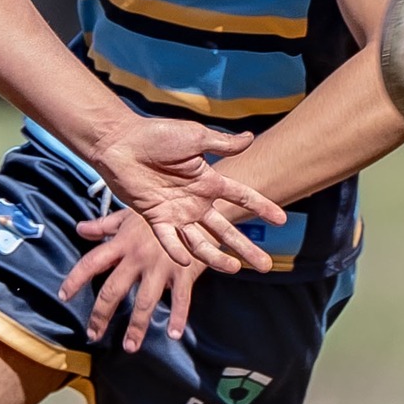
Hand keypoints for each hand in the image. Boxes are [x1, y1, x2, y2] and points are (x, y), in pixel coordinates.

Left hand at [59, 205, 271, 351]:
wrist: (197, 207)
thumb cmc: (160, 213)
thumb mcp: (129, 215)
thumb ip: (104, 226)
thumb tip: (79, 230)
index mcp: (122, 242)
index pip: (92, 262)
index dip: (75, 279)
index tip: (63, 296)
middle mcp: (138, 257)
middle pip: (113, 290)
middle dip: (101, 314)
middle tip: (93, 334)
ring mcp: (161, 266)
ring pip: (144, 302)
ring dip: (137, 327)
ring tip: (130, 347)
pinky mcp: (184, 272)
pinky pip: (180, 299)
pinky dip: (178, 318)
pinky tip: (173, 334)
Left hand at [90, 116, 286, 268]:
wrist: (121, 141)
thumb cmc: (157, 135)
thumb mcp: (195, 137)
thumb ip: (222, 143)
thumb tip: (250, 138)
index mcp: (208, 180)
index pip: (241, 196)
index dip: (261, 207)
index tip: (282, 220)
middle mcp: (195, 200)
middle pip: (225, 229)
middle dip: (245, 246)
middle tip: (265, 265)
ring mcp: (176, 211)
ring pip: (200, 241)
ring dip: (216, 256)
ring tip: (234, 269)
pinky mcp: (154, 217)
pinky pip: (167, 239)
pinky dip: (175, 250)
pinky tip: (186, 262)